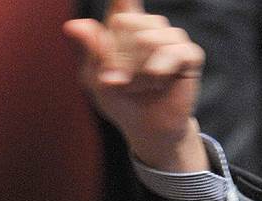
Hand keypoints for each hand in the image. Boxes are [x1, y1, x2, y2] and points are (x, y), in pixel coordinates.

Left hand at [63, 0, 207, 171]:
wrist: (146, 127)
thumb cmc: (118, 100)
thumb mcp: (95, 78)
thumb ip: (89, 50)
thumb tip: (72, 25)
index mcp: (123, 30)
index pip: (123, 0)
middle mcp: (149, 28)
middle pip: (130, 22)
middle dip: (120, 57)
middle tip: (120, 81)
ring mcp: (171, 40)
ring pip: (152, 38)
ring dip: (139, 70)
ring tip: (139, 86)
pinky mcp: (189, 56)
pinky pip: (175, 52)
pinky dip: (159, 71)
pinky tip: (157, 82)